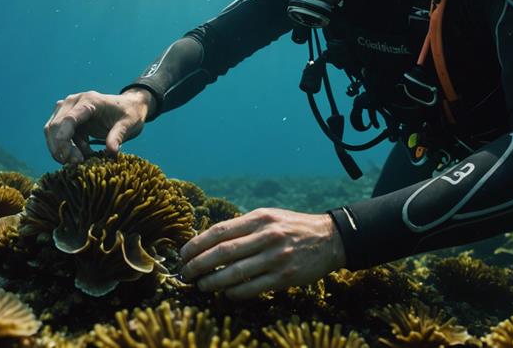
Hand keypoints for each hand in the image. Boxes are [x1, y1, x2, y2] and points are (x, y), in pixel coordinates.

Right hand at [44, 89, 153, 164]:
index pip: (69, 119)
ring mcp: (67, 108)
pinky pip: (59, 135)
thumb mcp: (128, 125)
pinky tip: (81, 155)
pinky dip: (66, 148)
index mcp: (89, 100)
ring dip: (61, 149)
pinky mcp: (66, 117)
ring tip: (78, 162)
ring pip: (52, 131)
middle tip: (75, 164)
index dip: (63, 138)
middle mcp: (74, 101)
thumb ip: (118, 136)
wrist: (128, 107)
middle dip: (60, 148)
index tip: (64, 157)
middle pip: (56, 125)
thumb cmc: (129, 114)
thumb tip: (112, 151)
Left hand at [179, 208, 345, 298]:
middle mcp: (266, 236)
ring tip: (201, 285)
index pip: (219, 231)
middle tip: (185, 273)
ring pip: (235, 273)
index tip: (183, 254)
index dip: (197, 244)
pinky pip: (253, 288)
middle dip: (198, 264)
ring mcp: (276, 258)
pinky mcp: (285, 277)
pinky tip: (225, 293)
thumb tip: (208, 241)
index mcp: (258, 219)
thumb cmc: (291, 227)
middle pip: (223, 252)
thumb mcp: (268, 217)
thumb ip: (242, 227)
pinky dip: (235, 292)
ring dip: (213, 281)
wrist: (329, 239)